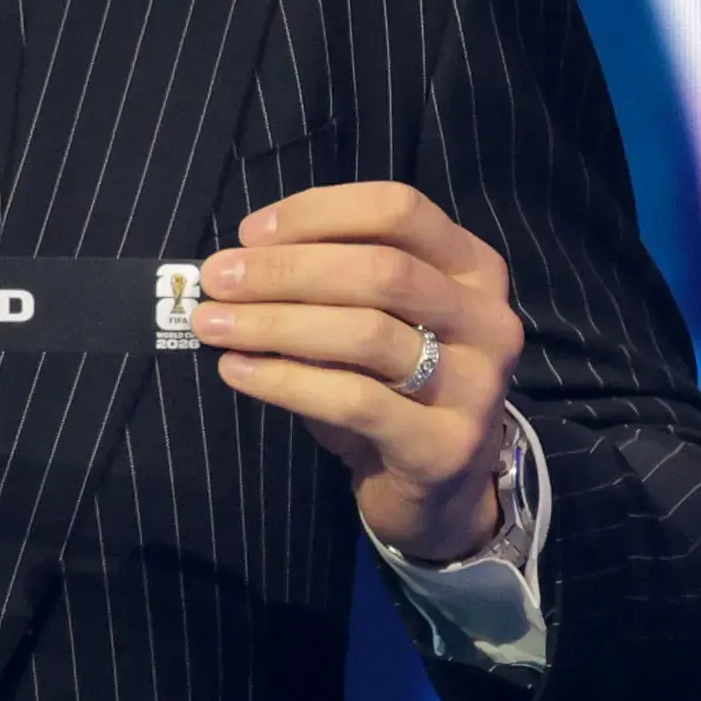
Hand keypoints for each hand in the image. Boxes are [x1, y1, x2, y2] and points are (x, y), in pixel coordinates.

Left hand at [189, 183, 523, 561]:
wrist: (436, 490)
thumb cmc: (391, 389)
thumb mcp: (371, 321)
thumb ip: (328, 283)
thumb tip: (240, 261)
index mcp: (473, 269)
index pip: (398, 210)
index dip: (318, 212)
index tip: (250, 234)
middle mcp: (487, 320)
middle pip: (381, 269)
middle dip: (286, 269)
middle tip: (218, 279)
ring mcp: (474, 386)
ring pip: (366, 333)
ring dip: (274, 323)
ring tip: (213, 324)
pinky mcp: (443, 445)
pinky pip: (353, 400)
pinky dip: (285, 381)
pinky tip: (237, 371)